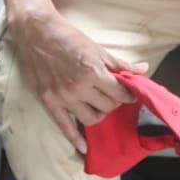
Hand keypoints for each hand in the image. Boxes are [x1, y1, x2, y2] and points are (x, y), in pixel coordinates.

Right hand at [8, 7, 148, 153]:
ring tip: (99, 106)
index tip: (128, 94)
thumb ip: (120, 63)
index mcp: (93, 72)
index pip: (119, 94)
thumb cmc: (67, 36)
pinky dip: (76, 139)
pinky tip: (84, 148)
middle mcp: (78, 87)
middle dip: (113, 102)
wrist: (36, 31)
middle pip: (107, 107)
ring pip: (91, 119)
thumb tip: (143, 69)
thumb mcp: (97, 48)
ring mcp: (63, 97)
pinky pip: (65, 126)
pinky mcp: (49, 101)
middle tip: (112, 96)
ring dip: (99, 114)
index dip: (127, 95)